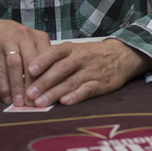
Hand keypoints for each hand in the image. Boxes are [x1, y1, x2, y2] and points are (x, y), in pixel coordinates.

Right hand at [0, 18, 50, 104]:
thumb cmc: (16, 41)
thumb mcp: (32, 45)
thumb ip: (42, 61)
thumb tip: (50, 87)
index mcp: (39, 37)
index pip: (48, 59)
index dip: (48, 78)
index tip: (48, 95)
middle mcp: (25, 36)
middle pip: (31, 62)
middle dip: (33, 85)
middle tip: (34, 103)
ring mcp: (8, 40)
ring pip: (15, 66)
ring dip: (17, 86)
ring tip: (19, 103)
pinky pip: (0, 69)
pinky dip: (4, 86)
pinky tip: (6, 98)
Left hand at [26, 38, 151, 106]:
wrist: (122, 54)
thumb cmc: (92, 54)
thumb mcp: (75, 50)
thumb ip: (57, 59)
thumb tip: (31, 71)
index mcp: (72, 48)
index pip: (55, 52)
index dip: (42, 61)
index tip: (30, 70)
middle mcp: (81, 58)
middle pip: (60, 70)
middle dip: (43, 82)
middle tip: (29, 94)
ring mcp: (91, 71)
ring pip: (70, 82)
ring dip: (54, 93)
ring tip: (40, 102)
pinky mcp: (101, 84)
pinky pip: (87, 90)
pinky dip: (76, 96)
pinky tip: (65, 102)